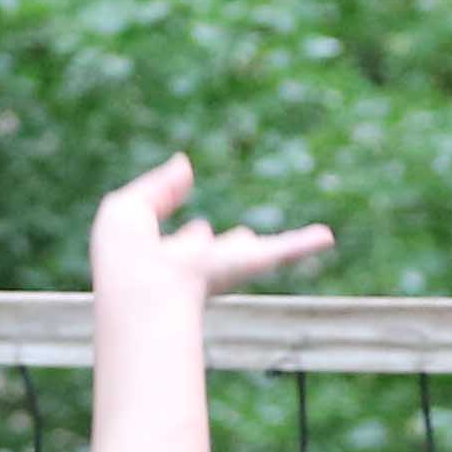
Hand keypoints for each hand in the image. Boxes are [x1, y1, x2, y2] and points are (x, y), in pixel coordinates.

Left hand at [86, 154, 331, 317]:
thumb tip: (184, 164)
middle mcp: (200, 266)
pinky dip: (303, 244)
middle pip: (222, 255)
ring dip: (283, 248)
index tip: (200, 232)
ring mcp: (225, 268)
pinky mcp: (245, 266)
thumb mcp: (127, 210)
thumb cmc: (126, 255)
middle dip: (231, 248)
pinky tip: (325, 237)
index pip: (185, 245)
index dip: (190, 239)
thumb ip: (156, 187)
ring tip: (309, 240)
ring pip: (259, 255)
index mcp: (168, 257)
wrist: (146, 287)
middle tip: (246, 240)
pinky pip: (281, 251)